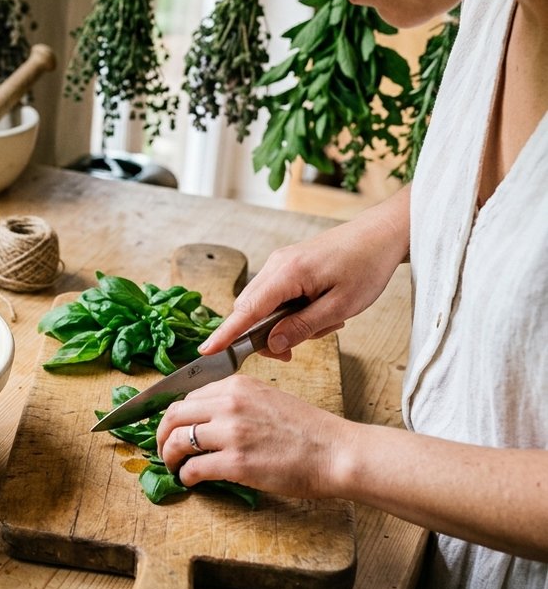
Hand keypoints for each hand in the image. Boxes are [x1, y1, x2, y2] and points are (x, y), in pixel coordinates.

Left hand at [155, 375, 354, 497]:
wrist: (337, 452)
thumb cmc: (308, 430)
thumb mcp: (267, 399)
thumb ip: (235, 402)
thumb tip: (205, 420)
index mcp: (236, 385)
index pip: (187, 396)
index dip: (174, 416)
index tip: (170, 429)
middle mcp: (229, 403)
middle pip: (174, 415)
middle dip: (161, 435)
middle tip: (162, 450)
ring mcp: (231, 432)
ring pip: (177, 440)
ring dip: (168, 456)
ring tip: (173, 466)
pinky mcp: (236, 462)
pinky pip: (194, 468)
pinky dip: (186, 476)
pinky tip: (190, 480)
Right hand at [197, 188, 409, 360]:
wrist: (380, 234)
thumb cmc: (366, 266)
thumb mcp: (340, 306)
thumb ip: (302, 327)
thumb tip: (272, 345)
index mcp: (287, 273)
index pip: (246, 310)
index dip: (226, 333)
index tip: (207, 350)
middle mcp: (276, 265)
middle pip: (249, 309)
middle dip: (263, 336)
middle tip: (292, 353)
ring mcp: (280, 264)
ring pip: (263, 305)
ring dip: (283, 324)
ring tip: (323, 323)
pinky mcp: (287, 266)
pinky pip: (275, 296)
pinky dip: (289, 311)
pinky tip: (318, 312)